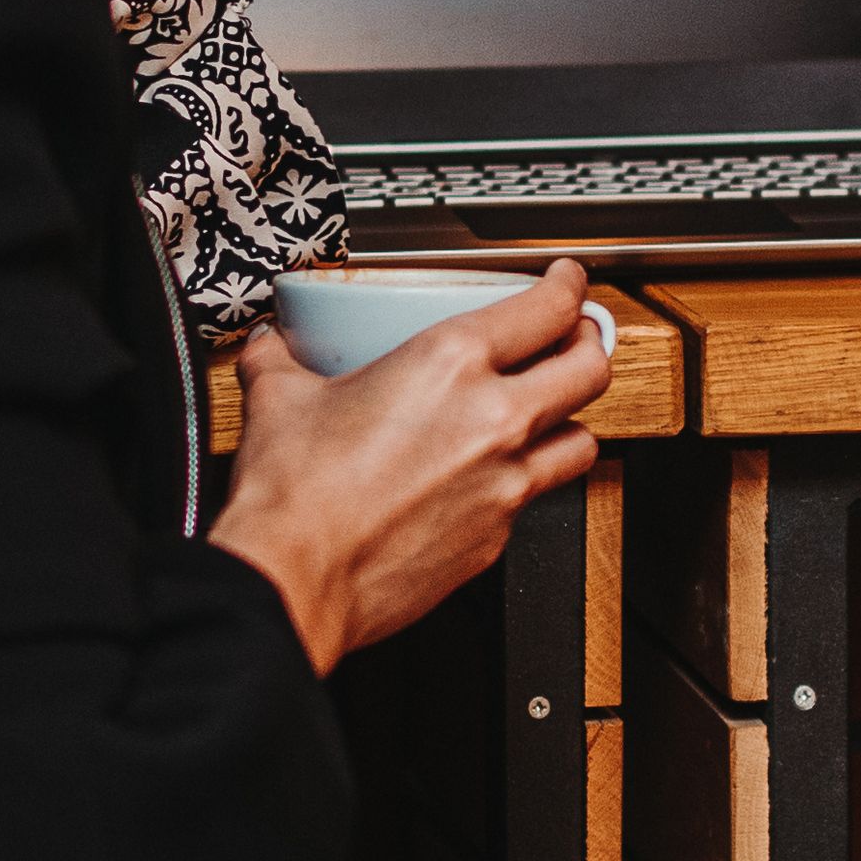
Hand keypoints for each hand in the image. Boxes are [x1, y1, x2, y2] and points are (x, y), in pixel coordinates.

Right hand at [209, 263, 611, 670]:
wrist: (295, 579)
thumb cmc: (295, 496)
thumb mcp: (280, 400)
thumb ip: (280, 361)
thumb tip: (269, 349)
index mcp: (449, 364)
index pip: (546, 309)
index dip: (569, 287)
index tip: (568, 281)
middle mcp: (494, 421)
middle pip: (590, 370)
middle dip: (591, 346)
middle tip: (577, 338)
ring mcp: (504, 484)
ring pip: (582, 442)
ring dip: (572, 421)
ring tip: (552, 413)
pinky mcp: (496, 539)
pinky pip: (532, 500)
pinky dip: (522, 482)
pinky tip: (491, 478)